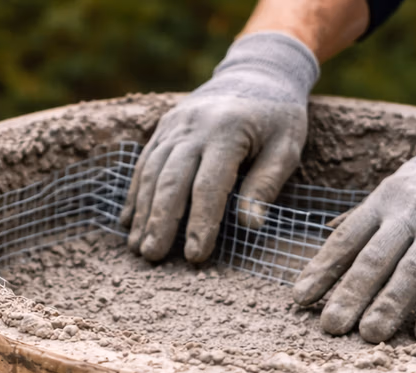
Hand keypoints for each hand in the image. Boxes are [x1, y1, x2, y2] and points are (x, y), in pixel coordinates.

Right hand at [121, 32, 318, 262]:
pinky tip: (129, 221)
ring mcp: (175, 125)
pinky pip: (144, 162)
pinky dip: (135, 193)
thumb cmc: (278, 118)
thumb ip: (266, 184)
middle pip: (170, 180)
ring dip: (142, 212)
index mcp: (228, 132)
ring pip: (151, 172)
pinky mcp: (164, 127)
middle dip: (160, 221)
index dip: (200, 222)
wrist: (257, 72)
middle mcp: (195, 127)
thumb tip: (250, 225)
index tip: (196, 255)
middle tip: (152, 256)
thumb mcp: (286, 147)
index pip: (208, 185)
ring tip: (137, 246)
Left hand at [293, 85, 415, 342]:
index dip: (322, 270)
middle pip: (374, 257)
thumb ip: (366, 215)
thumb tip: (324, 232)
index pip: (346, 239)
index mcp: (385, 200)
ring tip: (369, 335)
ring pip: (412, 269)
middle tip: (330, 328)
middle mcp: (412, 210)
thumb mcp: (400, 189)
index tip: (299, 299)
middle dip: (349, 294)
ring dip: (389, 305)